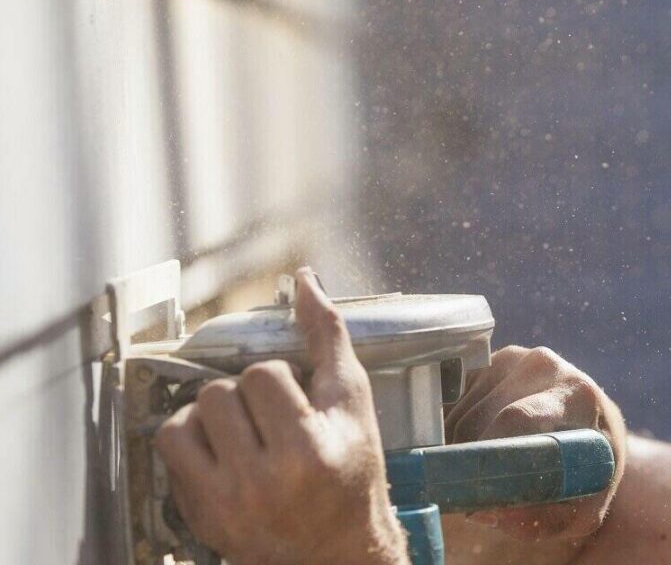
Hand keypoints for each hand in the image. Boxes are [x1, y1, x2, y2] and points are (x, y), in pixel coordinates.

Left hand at [155, 267, 406, 564]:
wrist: (335, 550)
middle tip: (271, 420)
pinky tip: (220, 450)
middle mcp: (265, 480)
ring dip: (213, 414)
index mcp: (310, 450)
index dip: (279, 380)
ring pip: (189, 416)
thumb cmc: (351, 472)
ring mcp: (227, 500)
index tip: (297, 403)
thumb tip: (305, 280)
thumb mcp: (354, 405)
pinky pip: (170, 446)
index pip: (262, 375)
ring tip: (244, 433)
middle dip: (245, 396)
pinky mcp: (201, 513)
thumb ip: (329, 339)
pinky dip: (190, 437)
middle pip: (221, 392)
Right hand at [444, 345, 626, 541]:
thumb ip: (538, 518)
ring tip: (493, 469)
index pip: (517, 418)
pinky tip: (482, 446)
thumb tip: (481, 511)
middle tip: (478, 495)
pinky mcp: (487, 361)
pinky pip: (452, 406)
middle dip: (471, 464)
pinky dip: (455, 436)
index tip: (472, 491)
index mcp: (577, 395)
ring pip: (459, 417)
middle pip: (479, 421)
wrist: (594, 431)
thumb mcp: (580, 511)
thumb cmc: (588, 473)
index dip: (487, 456)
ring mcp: (512, 358)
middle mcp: (543, 365)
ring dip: (462, 453)